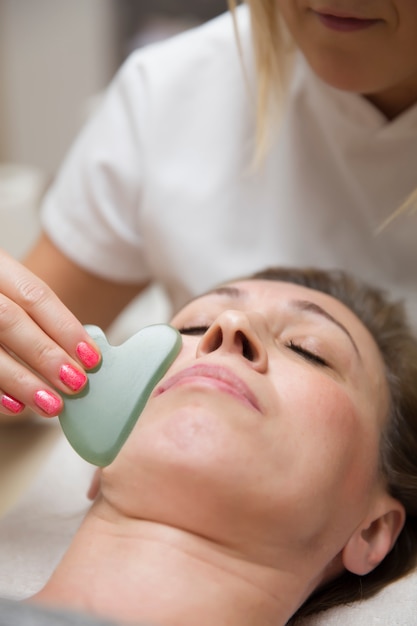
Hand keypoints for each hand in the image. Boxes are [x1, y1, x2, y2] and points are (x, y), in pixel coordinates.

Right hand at [0, 249, 100, 418]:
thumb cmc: (2, 300)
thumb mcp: (12, 291)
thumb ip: (37, 316)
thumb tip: (81, 354)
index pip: (34, 294)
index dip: (65, 328)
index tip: (91, 358)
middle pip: (9, 320)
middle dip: (45, 355)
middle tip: (76, 384)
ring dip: (21, 380)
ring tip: (51, 404)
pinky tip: (15, 406)